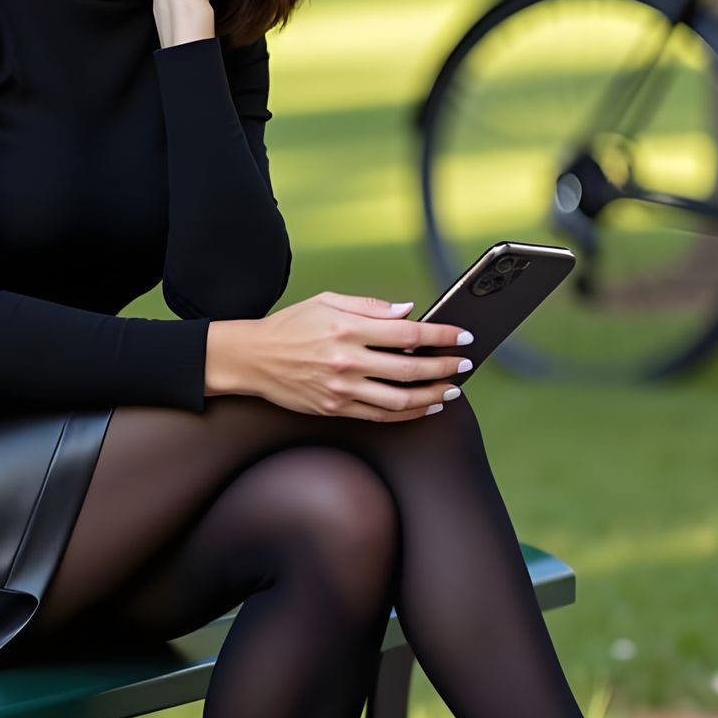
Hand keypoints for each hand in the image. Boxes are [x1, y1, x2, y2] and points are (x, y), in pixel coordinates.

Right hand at [230, 291, 474, 420]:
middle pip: (410, 369)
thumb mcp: (327, 302)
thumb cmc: (290, 326)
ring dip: (432, 396)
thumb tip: (408, 311)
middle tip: (464, 365)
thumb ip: (370, 307)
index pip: (408, 333)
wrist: (252, 359)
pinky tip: (423, 407)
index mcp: (348, 329)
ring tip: (450, 390)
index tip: (462, 337)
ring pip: (400, 399)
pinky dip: (407, 413)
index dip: (442, 335)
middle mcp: (347, 361)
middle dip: (445, 368)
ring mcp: (341, 389)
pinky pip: (380, 415)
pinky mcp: (335, 408)